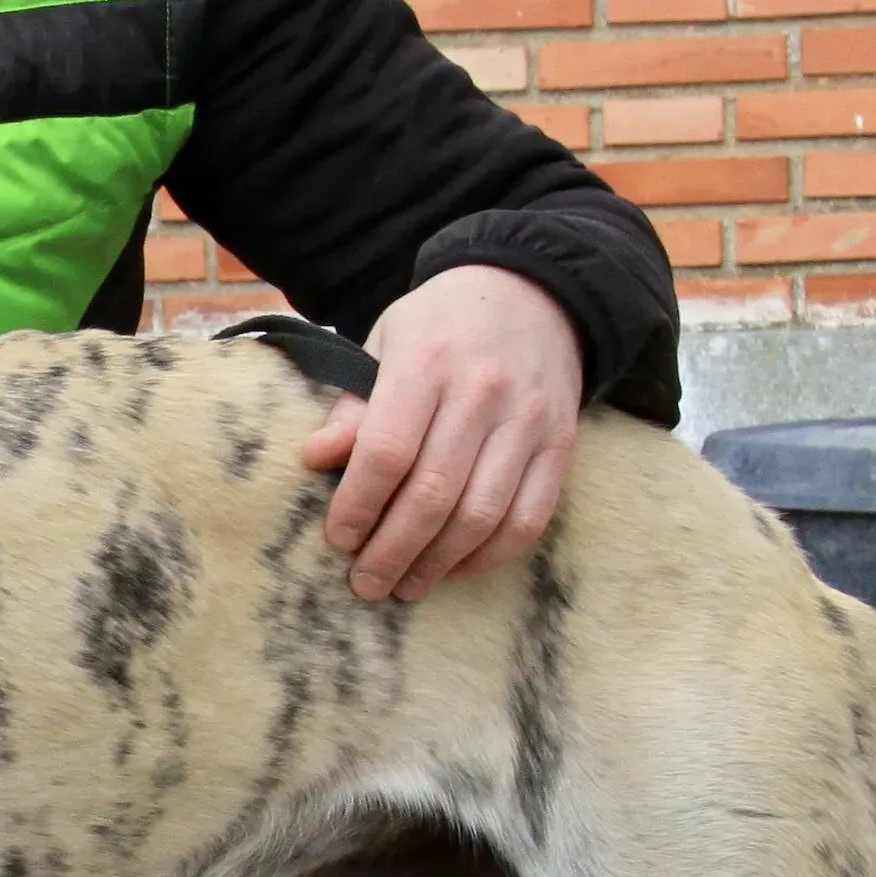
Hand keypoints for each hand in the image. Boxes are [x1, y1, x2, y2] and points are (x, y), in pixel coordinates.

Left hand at [299, 264, 583, 603]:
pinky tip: (455, 567)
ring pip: (481, 515)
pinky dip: (489, 555)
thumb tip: (314, 459)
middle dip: (392, 552)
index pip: (387, 451)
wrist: (535, 290)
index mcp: (427, 363)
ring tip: (405, 586)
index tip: (339, 539)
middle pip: (433, 494)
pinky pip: (529, 518)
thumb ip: (354, 404)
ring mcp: (528, 421)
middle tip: (365, 584)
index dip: (358, 506)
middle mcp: (483, 392)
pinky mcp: (561, 444)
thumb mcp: (386, 343)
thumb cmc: (442, 326)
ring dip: (437, 563)